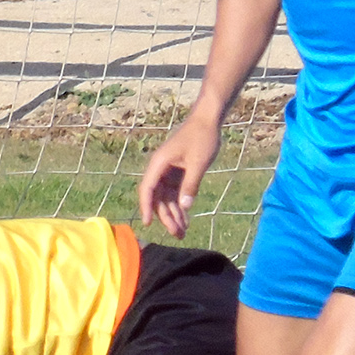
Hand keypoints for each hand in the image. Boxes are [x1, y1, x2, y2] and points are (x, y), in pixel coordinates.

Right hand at [136, 116, 222, 237]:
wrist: (208, 120)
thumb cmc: (202, 137)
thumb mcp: (198, 162)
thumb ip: (190, 185)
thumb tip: (184, 207)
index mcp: (159, 163)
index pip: (147, 189)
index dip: (146, 207)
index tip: (148, 224)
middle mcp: (160, 168)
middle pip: (157, 197)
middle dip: (166, 217)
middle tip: (177, 234)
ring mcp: (168, 171)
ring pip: (166, 198)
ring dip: (173, 214)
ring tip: (182, 232)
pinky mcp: (177, 172)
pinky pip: (174, 193)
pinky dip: (180, 205)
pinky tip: (186, 218)